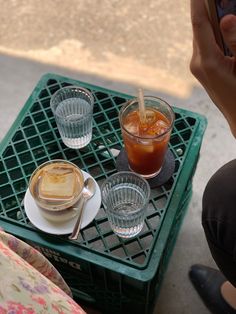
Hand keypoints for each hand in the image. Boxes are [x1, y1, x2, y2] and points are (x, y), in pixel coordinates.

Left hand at [190, 0, 235, 136]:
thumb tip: (226, 19)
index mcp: (207, 61)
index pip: (200, 24)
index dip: (198, 3)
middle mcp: (198, 63)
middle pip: (200, 27)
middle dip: (207, 8)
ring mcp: (198, 67)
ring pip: (202, 36)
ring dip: (210, 20)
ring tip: (219, 6)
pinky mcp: (202, 69)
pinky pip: (205, 45)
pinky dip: (211, 33)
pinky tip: (220, 27)